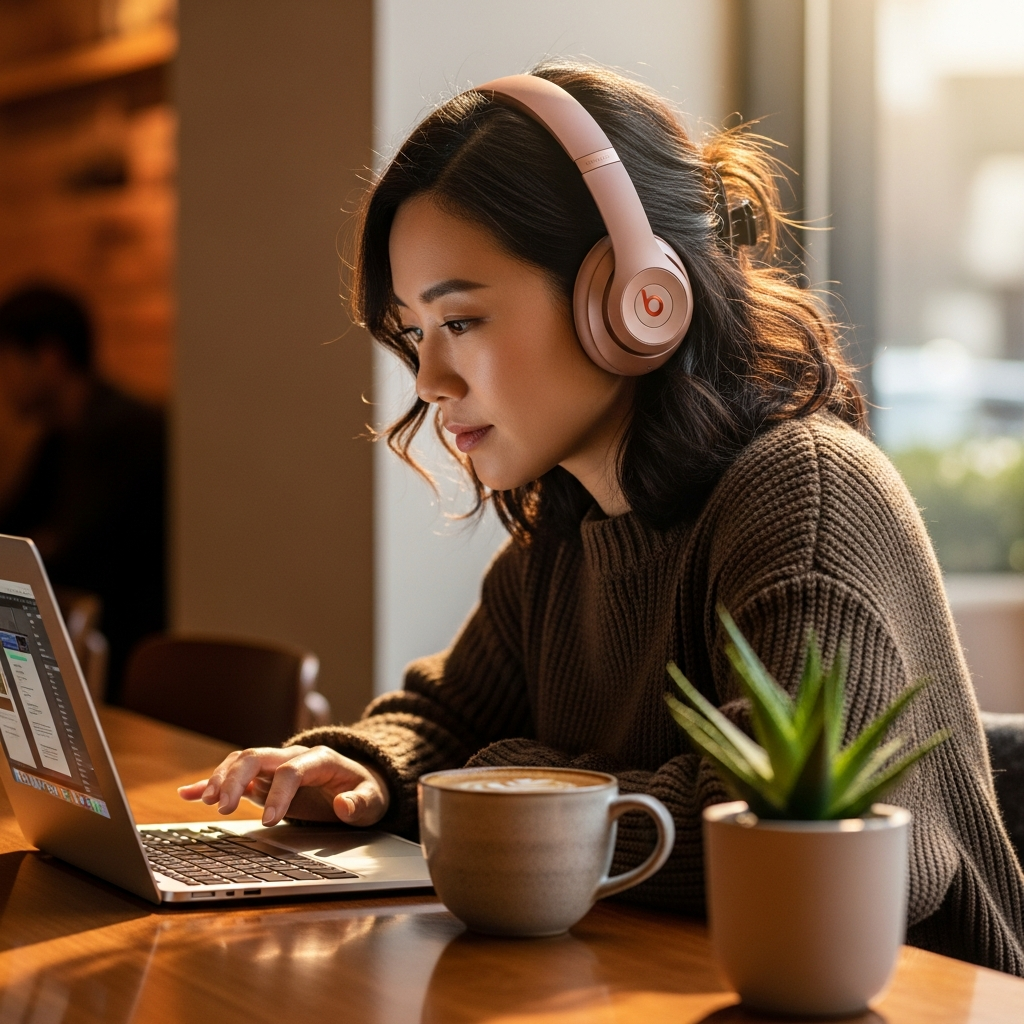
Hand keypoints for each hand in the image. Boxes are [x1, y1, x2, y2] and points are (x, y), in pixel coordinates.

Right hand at [177, 745, 389, 826]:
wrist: (360, 783)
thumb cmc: (366, 791)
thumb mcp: (374, 800)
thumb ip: (361, 803)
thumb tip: (343, 804)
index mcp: (320, 758)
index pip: (291, 769)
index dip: (279, 793)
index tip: (271, 822)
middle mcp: (292, 756)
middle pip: (257, 756)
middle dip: (236, 778)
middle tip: (222, 808)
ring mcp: (275, 766)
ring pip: (241, 761)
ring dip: (220, 778)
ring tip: (204, 802)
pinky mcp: (263, 780)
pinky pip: (234, 776)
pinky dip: (209, 783)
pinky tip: (186, 793)